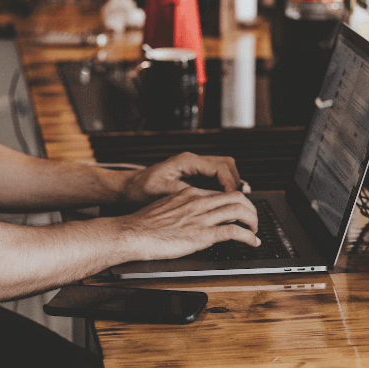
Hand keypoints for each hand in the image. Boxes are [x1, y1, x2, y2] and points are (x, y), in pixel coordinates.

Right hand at [117, 187, 259, 260]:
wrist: (132, 233)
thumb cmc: (143, 225)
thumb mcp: (165, 208)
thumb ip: (182, 208)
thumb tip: (191, 217)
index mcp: (189, 194)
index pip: (221, 193)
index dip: (236, 202)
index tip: (240, 211)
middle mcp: (199, 202)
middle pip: (236, 197)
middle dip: (250, 208)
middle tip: (253, 220)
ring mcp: (202, 218)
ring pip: (240, 211)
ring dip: (253, 222)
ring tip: (255, 231)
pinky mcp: (203, 235)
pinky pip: (234, 232)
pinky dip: (249, 237)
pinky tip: (252, 242)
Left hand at [123, 152, 243, 204]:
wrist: (128, 189)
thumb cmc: (141, 189)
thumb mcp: (162, 191)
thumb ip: (184, 192)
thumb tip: (205, 197)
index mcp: (187, 161)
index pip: (220, 168)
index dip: (230, 184)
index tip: (235, 199)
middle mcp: (193, 162)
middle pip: (227, 166)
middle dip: (236, 182)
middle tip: (240, 202)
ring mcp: (194, 168)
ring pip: (224, 172)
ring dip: (231, 186)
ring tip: (235, 204)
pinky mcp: (193, 177)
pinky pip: (215, 180)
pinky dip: (222, 190)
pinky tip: (222, 204)